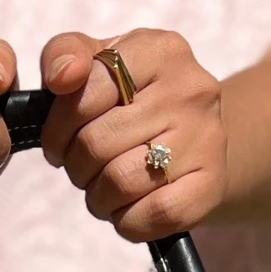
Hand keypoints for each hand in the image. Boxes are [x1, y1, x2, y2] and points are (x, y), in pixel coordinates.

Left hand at [38, 28, 225, 241]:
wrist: (197, 136)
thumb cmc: (136, 99)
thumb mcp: (99, 63)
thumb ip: (64, 54)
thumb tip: (62, 77)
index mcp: (159, 49)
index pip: (86, 92)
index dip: (58, 129)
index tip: (59, 143)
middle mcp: (190, 88)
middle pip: (97, 143)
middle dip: (76, 166)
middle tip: (84, 169)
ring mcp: (206, 138)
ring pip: (120, 183)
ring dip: (98, 198)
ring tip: (104, 190)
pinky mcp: (212, 185)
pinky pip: (153, 215)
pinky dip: (128, 222)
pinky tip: (128, 210)